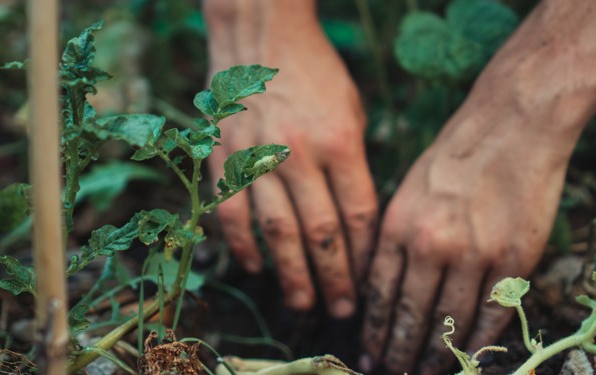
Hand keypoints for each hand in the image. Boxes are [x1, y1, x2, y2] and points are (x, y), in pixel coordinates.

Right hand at [205, 1, 376, 317]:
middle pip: (321, 233)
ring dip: (291, 274)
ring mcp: (258, 157)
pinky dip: (244, 245)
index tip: (369, 282)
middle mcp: (299, 154)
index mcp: (340, 142)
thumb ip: (355, 165)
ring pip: (277, 232)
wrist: (261, 36)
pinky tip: (257, 268)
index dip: (364, 255)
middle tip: (342, 311)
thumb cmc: (316, 74)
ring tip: (303, 303)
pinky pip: (233, 213)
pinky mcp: (225, 157)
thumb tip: (357, 222)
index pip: (358, 214)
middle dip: (335, 279)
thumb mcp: (352, 112)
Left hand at [360, 97, 570, 372]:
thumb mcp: (409, 188)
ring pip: (450, 323)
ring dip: (436, 355)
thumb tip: (383, 287)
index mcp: (398, 225)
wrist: (514, 123)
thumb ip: (396, 237)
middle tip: (391, 371)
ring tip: (425, 372)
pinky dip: (479, 342)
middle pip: (410, 316)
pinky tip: (469, 357)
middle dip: (398, 352)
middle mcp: (431, 244)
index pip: (379, 295)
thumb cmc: (458, 152)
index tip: (369, 354)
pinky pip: (492, 314)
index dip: (374, 332)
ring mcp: (474, 254)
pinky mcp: (513, 259)